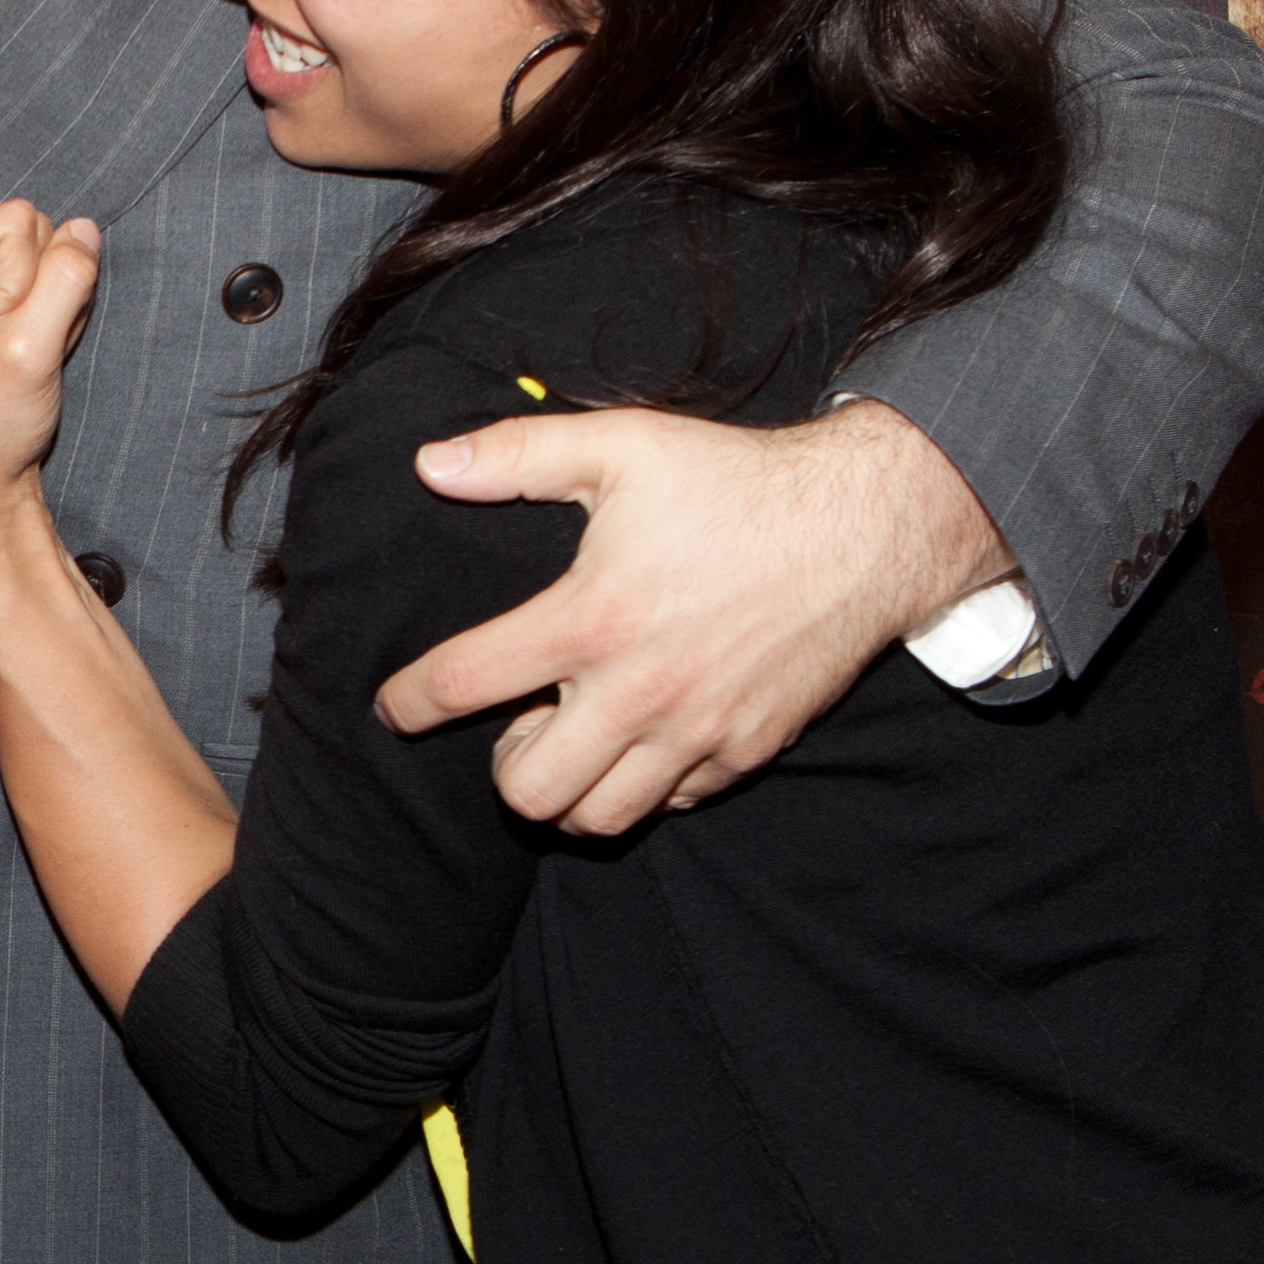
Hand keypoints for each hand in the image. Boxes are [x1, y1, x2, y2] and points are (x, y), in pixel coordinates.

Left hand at [0, 202, 101, 513]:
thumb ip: (65, 281)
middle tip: (6, 347)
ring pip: (39, 246)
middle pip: (26, 227)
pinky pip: (36, 266)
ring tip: (10, 351)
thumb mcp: (31, 353)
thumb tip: (85, 229)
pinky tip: (15, 345)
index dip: (25, 284)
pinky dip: (40, 309)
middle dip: (34, 290)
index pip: (16, 222)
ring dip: (42, 303)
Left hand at [369, 399, 1008, 831]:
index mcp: (592, 619)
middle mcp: (638, 693)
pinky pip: (673, 804)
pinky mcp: (744, 750)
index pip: (466, 683)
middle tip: (518, 719)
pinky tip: (643, 736)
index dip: (411, 701)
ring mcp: (696, 732)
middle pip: (528, 791)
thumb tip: (432, 464)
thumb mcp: (625, 445)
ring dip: (569, 790)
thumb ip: (518, 455)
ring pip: (599, 818)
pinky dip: (644, 786)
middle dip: (503, 767)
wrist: (867, 526)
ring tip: (574, 736)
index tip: (396, 705)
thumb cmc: (740, 483)